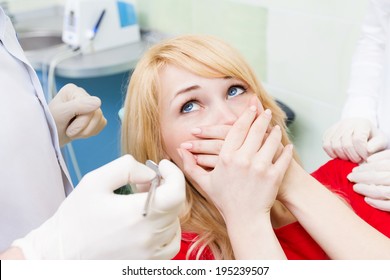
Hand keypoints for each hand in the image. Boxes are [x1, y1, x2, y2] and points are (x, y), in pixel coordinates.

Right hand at [11, 155, 184, 258]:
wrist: (58, 255)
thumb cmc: (75, 219)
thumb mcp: (95, 181)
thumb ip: (127, 168)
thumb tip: (150, 173)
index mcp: (136, 215)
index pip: (176, 193)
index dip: (174, 174)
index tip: (163, 166)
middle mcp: (148, 237)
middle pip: (176, 206)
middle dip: (165, 187)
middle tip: (144, 183)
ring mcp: (149, 255)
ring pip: (175, 225)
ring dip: (165, 209)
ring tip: (143, 203)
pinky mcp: (146, 265)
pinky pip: (170, 244)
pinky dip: (167, 230)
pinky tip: (148, 223)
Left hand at [49, 83, 106, 146]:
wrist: (50, 137)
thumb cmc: (51, 124)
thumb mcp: (60, 114)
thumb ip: (78, 106)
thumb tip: (98, 102)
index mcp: (73, 90)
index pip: (90, 106)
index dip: (81, 122)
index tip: (67, 128)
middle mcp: (83, 95)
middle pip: (96, 114)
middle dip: (83, 128)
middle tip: (69, 131)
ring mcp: (91, 106)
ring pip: (100, 120)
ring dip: (86, 132)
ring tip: (73, 131)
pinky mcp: (95, 116)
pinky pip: (101, 124)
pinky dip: (90, 132)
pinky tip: (79, 132)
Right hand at [179, 105, 292, 220]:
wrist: (245, 219)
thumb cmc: (224, 200)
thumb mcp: (204, 182)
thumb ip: (190, 165)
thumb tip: (179, 150)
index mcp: (226, 158)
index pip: (237, 129)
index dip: (245, 116)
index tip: (251, 108)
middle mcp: (243, 160)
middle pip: (255, 130)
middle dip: (262, 118)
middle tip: (266, 112)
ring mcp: (260, 167)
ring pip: (270, 140)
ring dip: (275, 132)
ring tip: (276, 128)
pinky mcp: (274, 176)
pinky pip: (283, 157)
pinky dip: (286, 150)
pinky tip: (287, 145)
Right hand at [322, 118, 387, 162]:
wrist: (361, 131)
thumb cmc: (371, 138)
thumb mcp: (380, 140)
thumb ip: (377, 145)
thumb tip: (367, 149)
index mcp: (361, 123)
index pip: (358, 140)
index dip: (361, 153)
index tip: (365, 157)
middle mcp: (346, 123)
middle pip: (345, 144)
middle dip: (352, 157)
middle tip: (358, 160)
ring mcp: (335, 127)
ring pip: (334, 146)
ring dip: (343, 156)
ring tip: (350, 158)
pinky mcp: (327, 133)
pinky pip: (325, 146)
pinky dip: (332, 154)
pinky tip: (341, 155)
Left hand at [347, 149, 389, 210]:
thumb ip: (387, 157)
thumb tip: (369, 160)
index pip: (380, 166)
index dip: (365, 168)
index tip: (354, 170)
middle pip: (378, 177)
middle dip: (361, 177)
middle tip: (350, 177)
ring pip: (382, 191)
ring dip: (366, 190)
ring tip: (356, 188)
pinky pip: (389, 205)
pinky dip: (377, 203)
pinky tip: (367, 200)